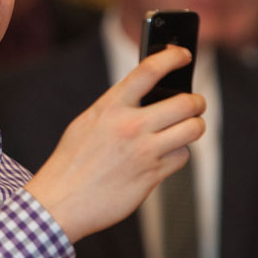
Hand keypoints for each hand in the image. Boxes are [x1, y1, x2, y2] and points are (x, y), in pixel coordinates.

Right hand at [26, 46, 205, 242]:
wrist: (60, 202)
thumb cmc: (71, 161)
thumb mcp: (88, 122)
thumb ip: (116, 107)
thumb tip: (148, 95)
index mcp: (111, 106)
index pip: (149, 70)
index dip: (172, 57)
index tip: (184, 55)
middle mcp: (130, 126)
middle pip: (185, 102)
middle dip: (197, 102)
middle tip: (195, 104)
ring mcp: (143, 152)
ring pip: (192, 129)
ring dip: (194, 127)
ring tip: (187, 127)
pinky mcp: (151, 176)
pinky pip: (182, 157)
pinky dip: (179, 154)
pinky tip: (166, 155)